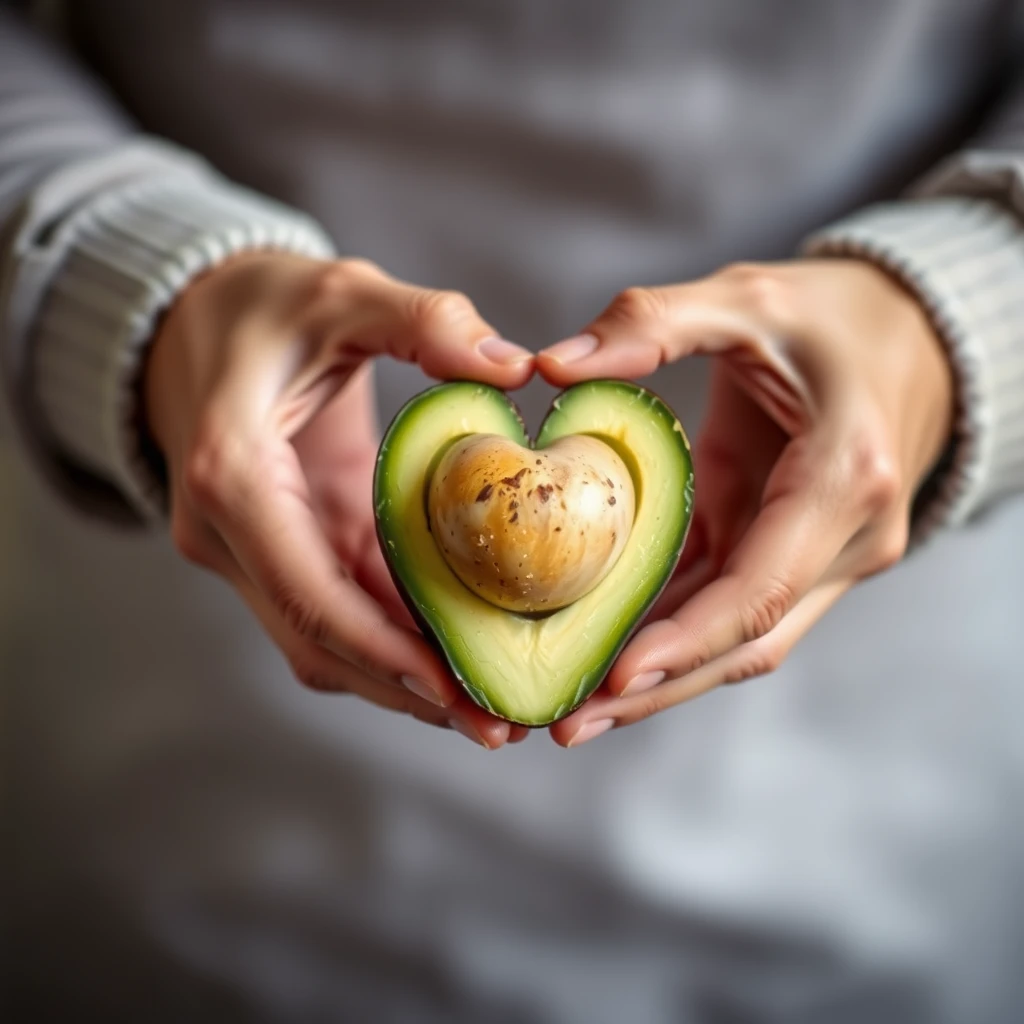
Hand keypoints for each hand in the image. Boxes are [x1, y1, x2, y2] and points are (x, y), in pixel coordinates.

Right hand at [144, 251, 533, 747]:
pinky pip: (334, 610)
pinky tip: (457, 653)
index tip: (453, 688)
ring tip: (489, 709)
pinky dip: (392, 640)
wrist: (196, 321)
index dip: (380, 650)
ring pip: (323, 642)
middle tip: (497, 724)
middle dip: (406, 688)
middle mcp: (225, 532)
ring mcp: (246, 551)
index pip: (306, 590)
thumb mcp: (341, 292)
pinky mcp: (278, 550)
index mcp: (231, 474)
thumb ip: (424, 321)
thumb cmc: (263, 305)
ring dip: (402, 680)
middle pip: (317, 639)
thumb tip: (514, 368)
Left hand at [536, 260, 953, 745]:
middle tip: (565, 723)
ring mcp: (827, 559)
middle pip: (747, 642)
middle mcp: (849, 539)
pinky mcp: (794, 558)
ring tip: (571, 712)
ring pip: (739, 643)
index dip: (685, 642)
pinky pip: (730, 611)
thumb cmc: (829, 317)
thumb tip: (551, 365)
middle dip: (658, 689)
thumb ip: (652, 323)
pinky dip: (672, 640)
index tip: (612, 678)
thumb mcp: (746, 299)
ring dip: (659, 681)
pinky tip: (608, 657)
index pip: (760, 589)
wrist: (901, 338)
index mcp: (844, 480)